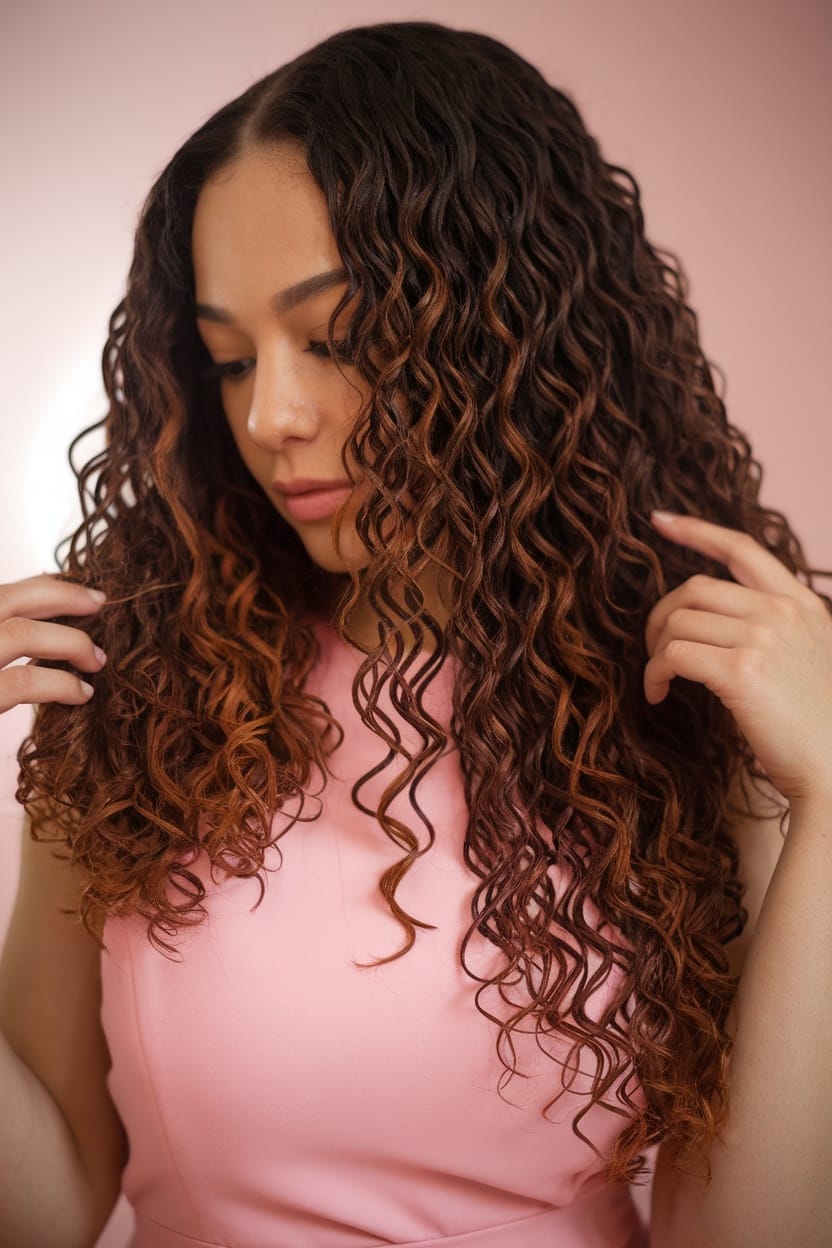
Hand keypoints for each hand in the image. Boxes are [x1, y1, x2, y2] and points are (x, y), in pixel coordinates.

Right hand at [0, 573, 107, 713]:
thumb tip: (47, 617)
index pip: (0, 593)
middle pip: (7, 599)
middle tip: (99, 603)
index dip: (42, 586)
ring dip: (69, 642)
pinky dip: (61, 684)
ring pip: (20, 634)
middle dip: (61, 595)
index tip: (79, 591)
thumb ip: (3, 639)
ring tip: (96, 660)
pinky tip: (82, 694)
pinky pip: (23, 682)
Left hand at [644, 511, 831, 805]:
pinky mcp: (741, 671)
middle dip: (661, 616)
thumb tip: (716, 622)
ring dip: (656, 650)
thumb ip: (776, 630)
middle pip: (695, 589)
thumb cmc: (818, 730)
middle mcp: (783, 612)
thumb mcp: (809, 659)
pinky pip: (672, 655)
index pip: (743, 548)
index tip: (659, 520)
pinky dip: (654, 673)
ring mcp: (764, 638)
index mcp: (803, 604)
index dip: (696, 530)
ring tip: (659, 679)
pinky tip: (657, 694)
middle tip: (654, 649)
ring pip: (678, 621)